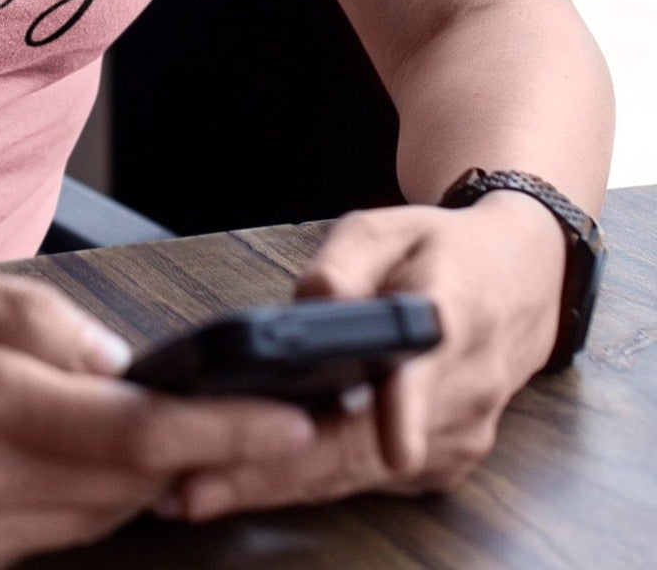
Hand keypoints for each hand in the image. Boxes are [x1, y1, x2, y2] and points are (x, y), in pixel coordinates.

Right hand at [0, 246, 321, 569]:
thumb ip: (22, 316)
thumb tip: (114, 361)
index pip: (131, 438)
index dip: (223, 431)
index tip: (295, 415)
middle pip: (123, 491)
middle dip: (193, 452)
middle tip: (242, 406)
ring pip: (85, 524)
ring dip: (132, 477)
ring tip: (157, 424)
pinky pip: (32, 544)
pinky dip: (70, 500)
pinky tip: (65, 452)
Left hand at [153, 194, 567, 523]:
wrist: (518, 285)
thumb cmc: (440, 251)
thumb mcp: (390, 226)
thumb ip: (349, 257)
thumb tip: (313, 300)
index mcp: (452, 319)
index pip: (426, 371)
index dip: (402, 413)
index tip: (391, 448)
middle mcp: (463, 391)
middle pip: (367, 444)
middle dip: (281, 470)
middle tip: (201, 485)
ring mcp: (457, 437)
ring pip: (358, 473)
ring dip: (279, 486)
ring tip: (200, 491)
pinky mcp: (443, 465)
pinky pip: (366, 479)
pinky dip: (306, 483)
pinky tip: (244, 483)